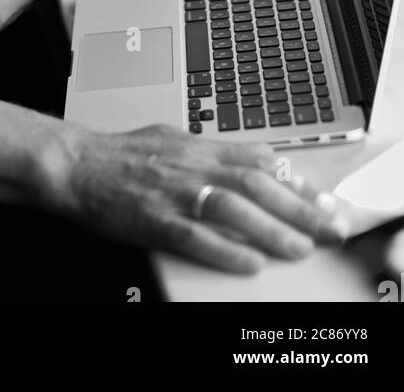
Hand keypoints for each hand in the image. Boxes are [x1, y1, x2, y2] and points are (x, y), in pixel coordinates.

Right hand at [54, 123, 348, 272]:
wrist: (75, 164)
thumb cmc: (120, 156)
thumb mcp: (172, 139)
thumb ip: (208, 151)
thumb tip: (249, 160)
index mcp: (199, 147)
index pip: (260, 161)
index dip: (296, 182)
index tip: (324, 200)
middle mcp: (192, 166)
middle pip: (256, 185)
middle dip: (299, 208)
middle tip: (329, 228)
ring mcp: (173, 192)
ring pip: (233, 209)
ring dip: (272, 230)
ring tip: (300, 249)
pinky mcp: (154, 219)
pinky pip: (196, 237)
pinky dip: (225, 251)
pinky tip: (249, 263)